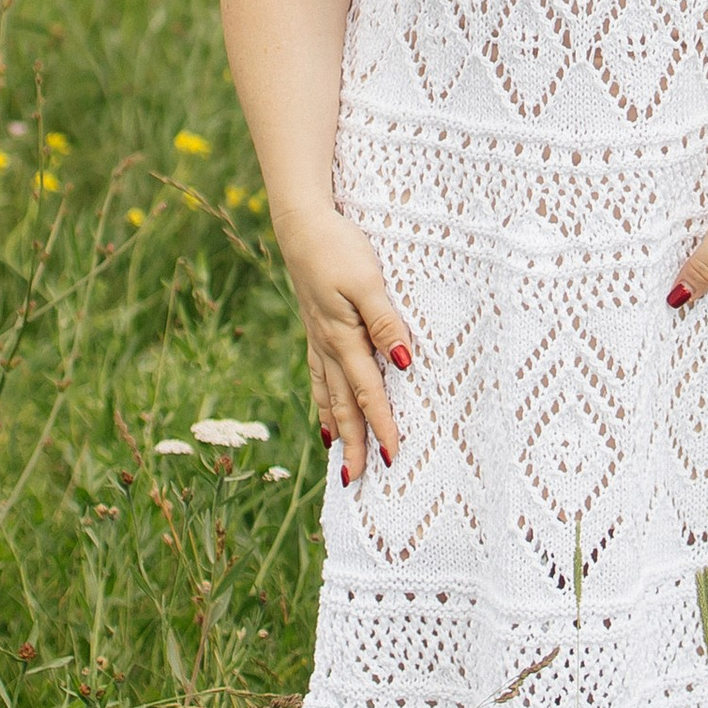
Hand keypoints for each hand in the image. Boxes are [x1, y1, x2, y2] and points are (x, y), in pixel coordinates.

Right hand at [280, 207, 410, 481]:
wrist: (302, 225)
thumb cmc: (339, 249)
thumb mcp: (368, 282)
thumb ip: (386, 323)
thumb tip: (404, 364)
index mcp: (344, 339)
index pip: (368, 394)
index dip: (382, 427)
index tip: (393, 460)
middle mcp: (329, 347)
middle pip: (344, 406)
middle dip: (354, 445)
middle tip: (357, 482)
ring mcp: (319, 340)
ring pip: (329, 396)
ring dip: (337, 430)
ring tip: (341, 461)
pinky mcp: (316, 329)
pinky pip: (320, 377)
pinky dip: (324, 403)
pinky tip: (325, 416)